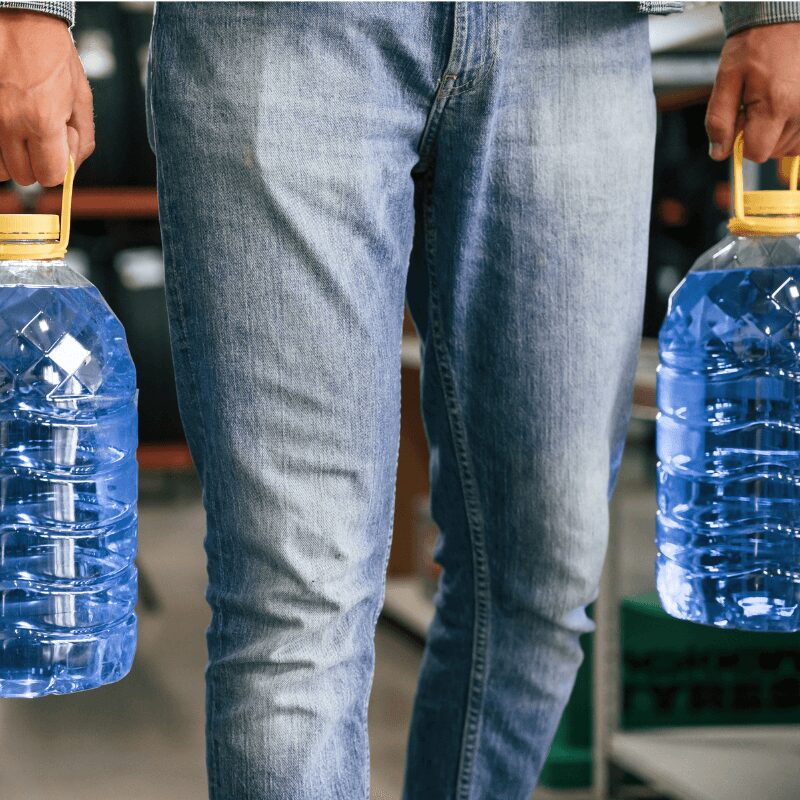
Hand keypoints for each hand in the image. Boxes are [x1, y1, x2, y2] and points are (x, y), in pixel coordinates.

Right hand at [0, 10, 93, 186]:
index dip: (57, 167)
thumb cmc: (52, 55)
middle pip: (22, 176)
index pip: (49, 176)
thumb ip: (82, 139)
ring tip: (19, 130)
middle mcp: (9, 121)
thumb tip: (71, 169)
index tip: (57, 148)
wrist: (19, 16)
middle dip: (34, 163)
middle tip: (38, 137)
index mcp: (42, 121)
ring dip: (10, 157)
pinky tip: (6, 123)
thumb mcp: (80, 98)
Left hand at [706, 22, 799, 162]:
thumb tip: (719, 153)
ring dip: (777, 132)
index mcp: (776, 106)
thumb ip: (719, 120)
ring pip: (791, 145)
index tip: (741, 122)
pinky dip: (792, 129)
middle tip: (755, 106)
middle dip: (759, 136)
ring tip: (770, 101)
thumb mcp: (726, 80)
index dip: (743, 144)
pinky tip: (783, 109)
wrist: (783, 18)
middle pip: (774, 151)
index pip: (757, 153)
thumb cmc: (754, 46)